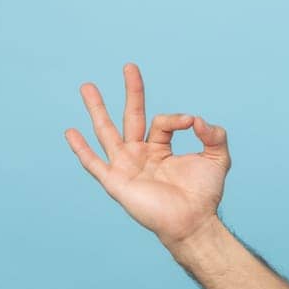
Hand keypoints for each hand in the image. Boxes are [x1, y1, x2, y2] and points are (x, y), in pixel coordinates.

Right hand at [64, 63, 230, 245]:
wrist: (193, 221)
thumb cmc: (204, 194)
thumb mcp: (218, 158)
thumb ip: (214, 135)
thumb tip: (197, 119)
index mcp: (160, 147)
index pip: (162, 121)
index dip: (177, 118)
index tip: (192, 123)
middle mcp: (140, 153)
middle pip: (131, 116)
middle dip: (131, 92)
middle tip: (130, 66)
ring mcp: (125, 166)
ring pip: (107, 132)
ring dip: (97, 109)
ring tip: (87, 86)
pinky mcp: (116, 182)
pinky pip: (94, 163)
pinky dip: (81, 148)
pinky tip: (70, 131)